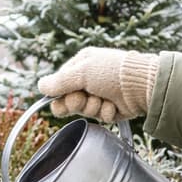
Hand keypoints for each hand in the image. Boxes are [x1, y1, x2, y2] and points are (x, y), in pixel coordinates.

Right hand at [37, 47, 158, 121]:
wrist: (141, 85)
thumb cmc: (112, 72)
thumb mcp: (82, 72)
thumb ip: (59, 82)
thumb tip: (40, 86)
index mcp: (81, 65)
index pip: (59, 84)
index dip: (59, 95)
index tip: (62, 99)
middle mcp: (90, 80)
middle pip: (69, 100)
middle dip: (76, 103)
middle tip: (83, 98)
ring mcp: (101, 95)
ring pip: (84, 110)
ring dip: (93, 107)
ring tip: (104, 100)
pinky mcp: (111, 109)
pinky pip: (100, 117)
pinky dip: (106, 112)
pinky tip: (114, 105)